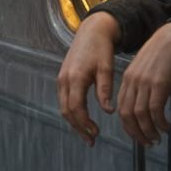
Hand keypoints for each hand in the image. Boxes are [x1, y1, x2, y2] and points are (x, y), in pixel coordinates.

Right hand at [58, 13, 120, 144]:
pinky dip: (72, 113)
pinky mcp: (63, 78)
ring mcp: (61, 79)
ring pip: (63, 107)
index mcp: (76, 78)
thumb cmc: (101, 48)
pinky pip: (64, 100)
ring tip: (88, 134)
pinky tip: (82, 119)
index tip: (96, 134)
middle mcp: (64, 80)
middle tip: (92, 140)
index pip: (75, 108)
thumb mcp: (106, 68)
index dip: (85, 124)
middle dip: (78, 128)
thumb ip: (105, 90)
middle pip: (66, 111)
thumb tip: (108, 111)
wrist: (91, 31)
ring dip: (74, 122)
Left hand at [116, 22, 170, 146]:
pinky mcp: (159, 84)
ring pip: (140, 115)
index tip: (137, 135)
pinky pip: (155, 110)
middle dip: (136, 133)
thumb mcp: (146, 70)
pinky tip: (167, 127)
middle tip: (147, 142)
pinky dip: (160, 122)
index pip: (122, 108)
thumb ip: (142, 86)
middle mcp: (133, 82)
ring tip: (157, 138)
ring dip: (148, 130)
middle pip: (127, 114)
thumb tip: (146, 107)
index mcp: (128, 79)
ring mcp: (145, 83)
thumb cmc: (164, 55)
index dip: (128, 126)